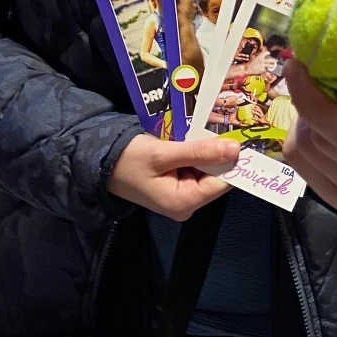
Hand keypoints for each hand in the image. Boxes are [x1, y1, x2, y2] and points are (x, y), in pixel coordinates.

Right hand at [107, 134, 239, 218]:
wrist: (99, 164)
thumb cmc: (128, 159)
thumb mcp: (164, 153)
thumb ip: (200, 152)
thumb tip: (235, 149)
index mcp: (183, 202)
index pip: (222, 183)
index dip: (230, 161)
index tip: (237, 137)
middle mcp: (185, 206)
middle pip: (216, 178)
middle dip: (217, 156)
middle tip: (219, 130)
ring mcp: (181, 199)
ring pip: (206, 173)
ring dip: (206, 154)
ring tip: (203, 133)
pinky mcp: (176, 189)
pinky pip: (195, 171)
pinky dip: (196, 156)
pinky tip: (192, 142)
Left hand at [283, 0, 336, 216]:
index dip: (319, 106)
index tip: (299, 64)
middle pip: (331, 147)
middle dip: (309, 107)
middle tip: (303, 70)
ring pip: (313, 156)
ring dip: (305, 122)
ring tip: (318, 95)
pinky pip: (304, 169)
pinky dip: (303, 142)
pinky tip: (318, 122)